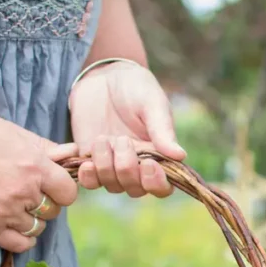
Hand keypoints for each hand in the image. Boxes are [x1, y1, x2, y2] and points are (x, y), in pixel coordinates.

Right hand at [0, 114, 79, 252]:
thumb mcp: (7, 131)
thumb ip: (42, 146)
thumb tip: (72, 152)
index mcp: (33, 164)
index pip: (69, 191)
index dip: (63, 189)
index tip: (51, 185)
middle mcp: (24, 190)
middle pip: (54, 210)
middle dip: (46, 203)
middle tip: (27, 193)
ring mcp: (6, 211)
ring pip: (38, 228)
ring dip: (32, 220)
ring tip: (15, 206)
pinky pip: (21, 244)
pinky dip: (22, 238)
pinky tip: (13, 225)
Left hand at [69, 61, 185, 198]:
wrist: (103, 77)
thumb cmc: (136, 88)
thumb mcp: (152, 103)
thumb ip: (163, 130)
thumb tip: (181, 155)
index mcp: (158, 157)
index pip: (162, 187)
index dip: (155, 183)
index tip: (148, 163)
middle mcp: (137, 167)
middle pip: (135, 189)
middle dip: (126, 168)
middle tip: (122, 139)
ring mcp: (112, 166)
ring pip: (112, 186)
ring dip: (105, 167)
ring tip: (102, 138)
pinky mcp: (90, 161)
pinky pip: (88, 181)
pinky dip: (86, 174)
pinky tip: (84, 158)